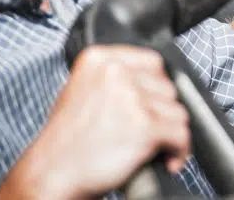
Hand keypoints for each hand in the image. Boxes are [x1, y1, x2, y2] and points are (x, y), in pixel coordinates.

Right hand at [0, 46, 190, 199]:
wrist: (52, 174)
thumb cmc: (66, 142)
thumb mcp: (81, 90)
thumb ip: (112, 79)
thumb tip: (151, 81)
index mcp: (100, 59)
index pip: (153, 62)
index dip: (157, 88)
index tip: (154, 105)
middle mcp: (116, 73)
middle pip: (168, 88)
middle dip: (164, 113)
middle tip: (150, 133)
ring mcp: (131, 98)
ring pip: (178, 111)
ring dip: (171, 133)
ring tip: (155, 148)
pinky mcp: (144, 126)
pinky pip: (182, 134)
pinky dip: (179, 151)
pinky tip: (166, 160)